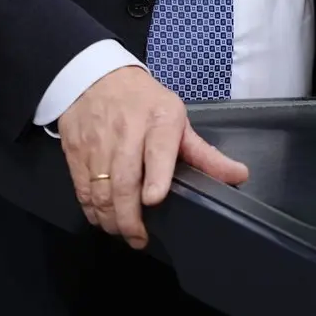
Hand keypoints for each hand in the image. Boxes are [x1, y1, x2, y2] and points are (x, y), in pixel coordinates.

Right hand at [56, 66, 248, 249]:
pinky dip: (92, 211)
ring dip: (111, 219)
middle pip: (125, 179)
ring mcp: (99, 142)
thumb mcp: (179, 120)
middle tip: (139, 237)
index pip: (158, 148)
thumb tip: (239, 175)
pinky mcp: (76, 152)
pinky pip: (82, 190)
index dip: (156, 175)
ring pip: (101, 190)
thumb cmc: (144, 103)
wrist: (96, 78)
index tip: (154, 198)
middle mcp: (127, 131)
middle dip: (130, 216)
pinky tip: (103, 218)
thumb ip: (205, 154)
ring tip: (123, 232)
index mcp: (160, 120)